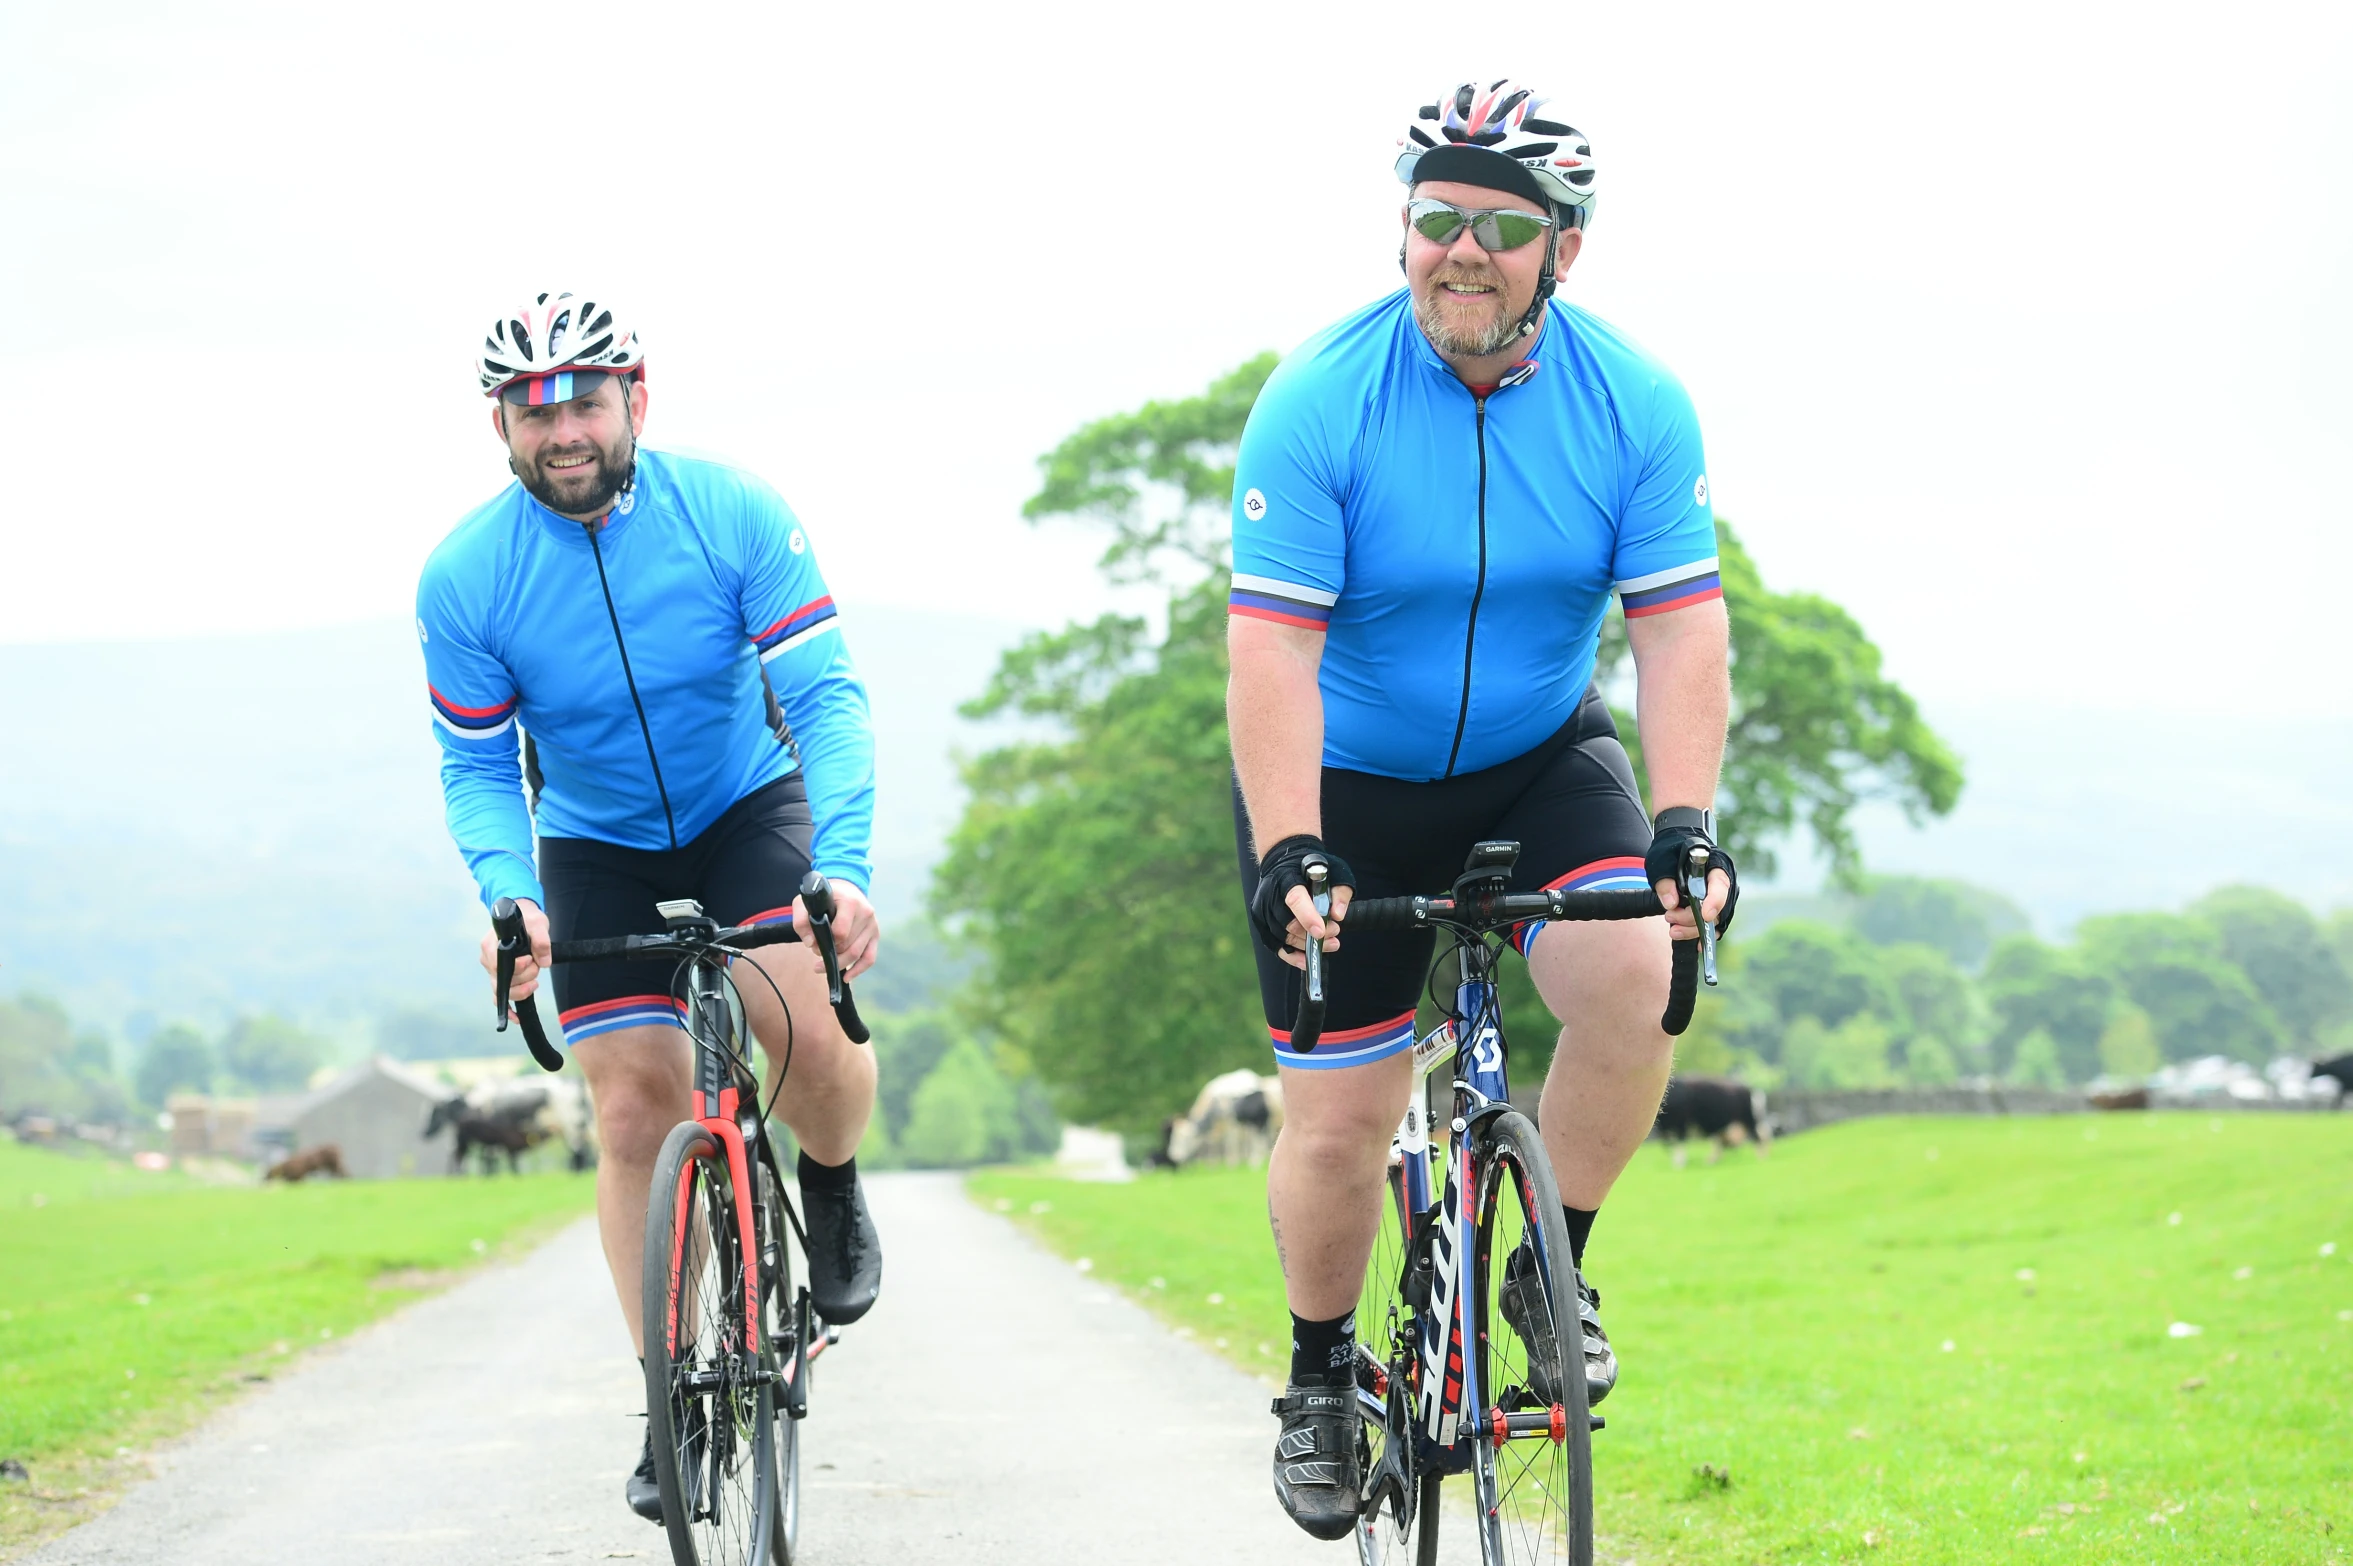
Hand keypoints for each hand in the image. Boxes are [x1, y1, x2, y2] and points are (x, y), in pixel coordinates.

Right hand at [478, 898, 551, 1002]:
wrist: (523, 917)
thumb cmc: (527, 918)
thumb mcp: (538, 923)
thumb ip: (541, 940)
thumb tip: (544, 962)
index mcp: (490, 943)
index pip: (498, 962)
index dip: (516, 966)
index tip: (530, 959)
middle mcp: (487, 959)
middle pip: (501, 980)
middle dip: (524, 977)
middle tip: (536, 964)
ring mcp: (492, 970)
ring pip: (502, 990)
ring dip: (521, 990)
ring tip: (535, 981)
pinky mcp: (500, 978)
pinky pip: (499, 998)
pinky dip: (508, 1008)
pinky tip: (517, 1018)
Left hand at [791, 879, 879, 980]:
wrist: (845, 889)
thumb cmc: (824, 897)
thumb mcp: (805, 902)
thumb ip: (801, 920)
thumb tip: (811, 943)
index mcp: (850, 902)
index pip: (840, 932)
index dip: (825, 942)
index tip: (814, 943)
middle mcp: (866, 913)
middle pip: (848, 945)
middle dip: (830, 954)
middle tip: (816, 952)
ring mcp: (872, 925)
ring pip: (857, 954)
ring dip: (839, 963)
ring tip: (822, 965)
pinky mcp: (875, 935)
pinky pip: (870, 958)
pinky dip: (858, 970)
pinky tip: (846, 978)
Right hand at [1249, 835, 1355, 970]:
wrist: (1284, 861)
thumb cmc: (1311, 868)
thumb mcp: (1334, 870)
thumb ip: (1340, 892)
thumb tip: (1337, 916)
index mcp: (1286, 877)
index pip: (1295, 900)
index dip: (1308, 917)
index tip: (1322, 932)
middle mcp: (1269, 895)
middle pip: (1289, 924)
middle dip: (1313, 934)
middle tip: (1335, 932)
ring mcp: (1262, 910)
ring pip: (1284, 938)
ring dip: (1307, 946)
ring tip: (1330, 943)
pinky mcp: (1261, 923)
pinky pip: (1276, 946)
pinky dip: (1292, 956)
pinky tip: (1307, 960)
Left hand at [1645, 814, 1736, 941]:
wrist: (1675, 846)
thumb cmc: (1670, 850)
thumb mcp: (1662, 861)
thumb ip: (1665, 882)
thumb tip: (1671, 904)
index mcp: (1715, 865)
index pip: (1721, 885)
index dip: (1714, 902)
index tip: (1704, 915)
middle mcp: (1722, 883)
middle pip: (1717, 908)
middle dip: (1693, 919)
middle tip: (1670, 917)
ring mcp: (1719, 896)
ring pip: (1714, 920)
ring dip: (1693, 929)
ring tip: (1673, 930)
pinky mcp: (1712, 907)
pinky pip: (1713, 925)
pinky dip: (1702, 934)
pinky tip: (1694, 943)